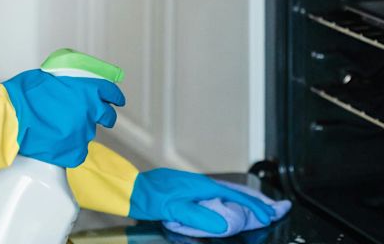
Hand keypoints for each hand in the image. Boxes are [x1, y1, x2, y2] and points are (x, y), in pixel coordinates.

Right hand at [3, 69, 125, 167]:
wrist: (9, 117)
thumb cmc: (23, 95)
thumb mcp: (52, 75)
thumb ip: (70, 81)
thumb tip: (75, 85)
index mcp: (88, 89)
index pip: (111, 93)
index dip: (114, 97)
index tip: (115, 101)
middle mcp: (90, 111)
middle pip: (107, 117)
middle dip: (103, 117)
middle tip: (91, 117)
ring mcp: (83, 133)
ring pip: (87, 134)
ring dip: (78, 131)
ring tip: (57, 128)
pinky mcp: (73, 152)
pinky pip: (77, 152)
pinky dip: (68, 149)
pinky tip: (54, 142)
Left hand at [129, 169, 275, 233]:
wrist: (133, 188)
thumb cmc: (152, 198)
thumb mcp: (175, 210)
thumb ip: (199, 217)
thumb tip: (224, 225)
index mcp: (203, 187)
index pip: (236, 197)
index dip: (255, 207)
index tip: (270, 216)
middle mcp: (202, 183)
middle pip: (236, 191)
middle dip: (256, 201)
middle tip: (276, 208)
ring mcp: (196, 186)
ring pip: (228, 192)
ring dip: (245, 200)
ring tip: (260, 207)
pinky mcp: (189, 189)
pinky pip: (218, 193)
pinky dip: (231, 199)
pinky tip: (231, 204)